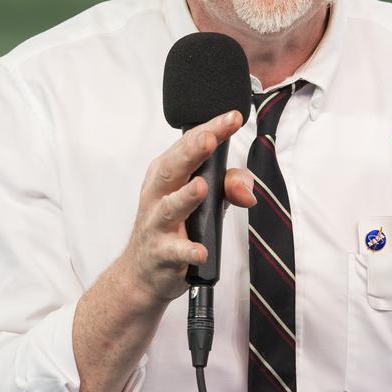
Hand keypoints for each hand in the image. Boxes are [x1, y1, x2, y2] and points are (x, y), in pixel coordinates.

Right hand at [119, 110, 255, 303]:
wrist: (142, 274)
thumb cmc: (172, 227)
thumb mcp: (204, 201)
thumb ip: (229, 187)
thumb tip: (248, 189)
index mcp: (167, 174)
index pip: (188, 145)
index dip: (211, 129)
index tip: (233, 117)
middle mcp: (157, 194)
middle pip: (173, 168)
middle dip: (191, 152)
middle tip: (210, 139)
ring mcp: (157, 225)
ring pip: (169, 208)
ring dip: (185, 196)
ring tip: (202, 187)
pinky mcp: (161, 254)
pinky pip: (175, 252)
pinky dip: (188, 250)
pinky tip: (201, 250)